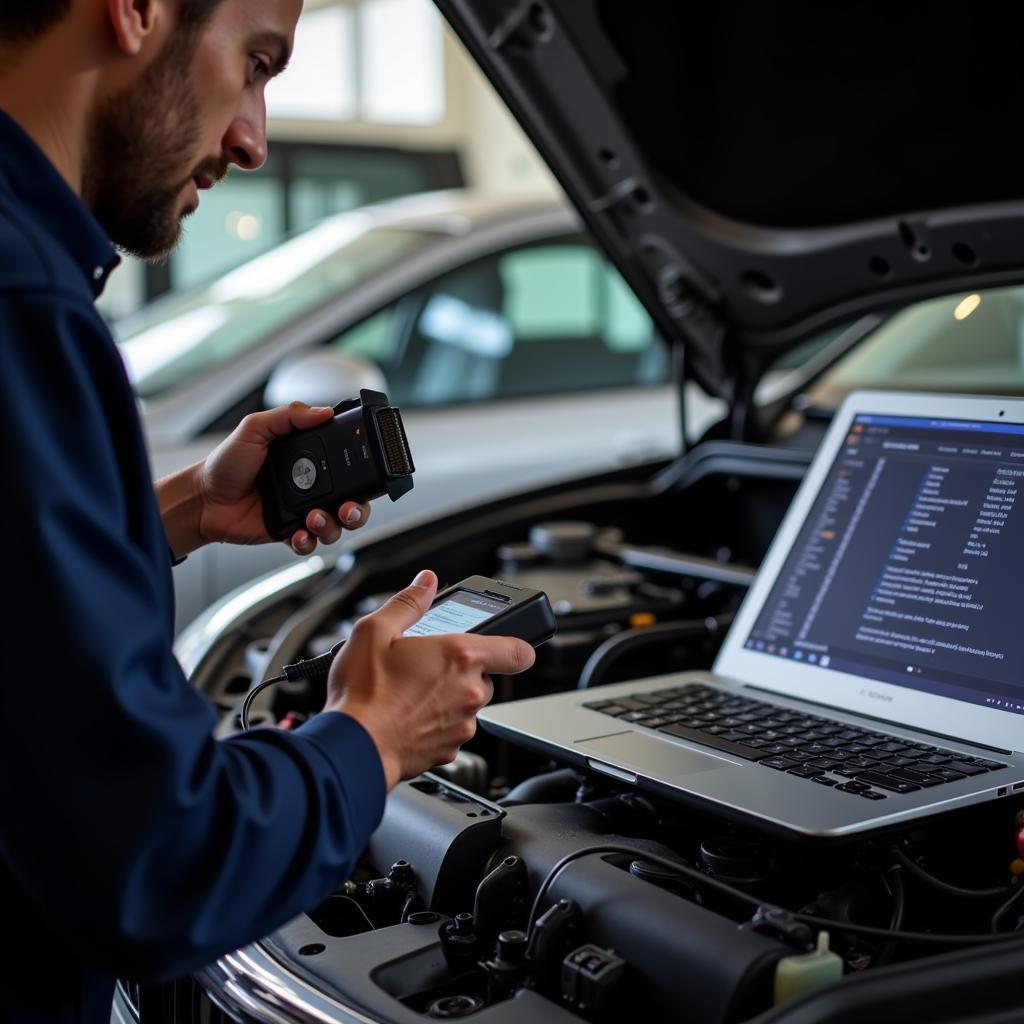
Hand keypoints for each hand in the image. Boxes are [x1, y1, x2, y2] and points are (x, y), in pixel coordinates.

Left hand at [157, 402, 370, 557]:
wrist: (203, 499)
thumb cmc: (225, 464)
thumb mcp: (254, 428)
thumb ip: (289, 416)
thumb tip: (323, 411)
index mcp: (309, 460)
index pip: (347, 467)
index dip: (361, 474)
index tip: (364, 475)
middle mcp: (310, 487)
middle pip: (352, 502)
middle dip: (357, 510)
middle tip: (348, 509)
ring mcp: (302, 511)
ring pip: (336, 526)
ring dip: (333, 526)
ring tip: (315, 519)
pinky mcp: (290, 532)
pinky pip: (311, 543)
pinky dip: (310, 542)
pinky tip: (300, 535)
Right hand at [327, 570, 535, 788]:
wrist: (353, 748)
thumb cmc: (363, 693)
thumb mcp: (375, 630)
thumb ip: (409, 602)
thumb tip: (425, 583)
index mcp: (459, 656)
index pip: (518, 651)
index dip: (516, 646)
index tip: (506, 645)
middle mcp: (469, 691)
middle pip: (485, 677)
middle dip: (462, 671)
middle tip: (427, 666)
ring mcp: (462, 724)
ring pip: (468, 705)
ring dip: (449, 698)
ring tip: (410, 692)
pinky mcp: (449, 750)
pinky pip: (452, 730)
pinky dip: (436, 723)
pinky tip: (407, 715)